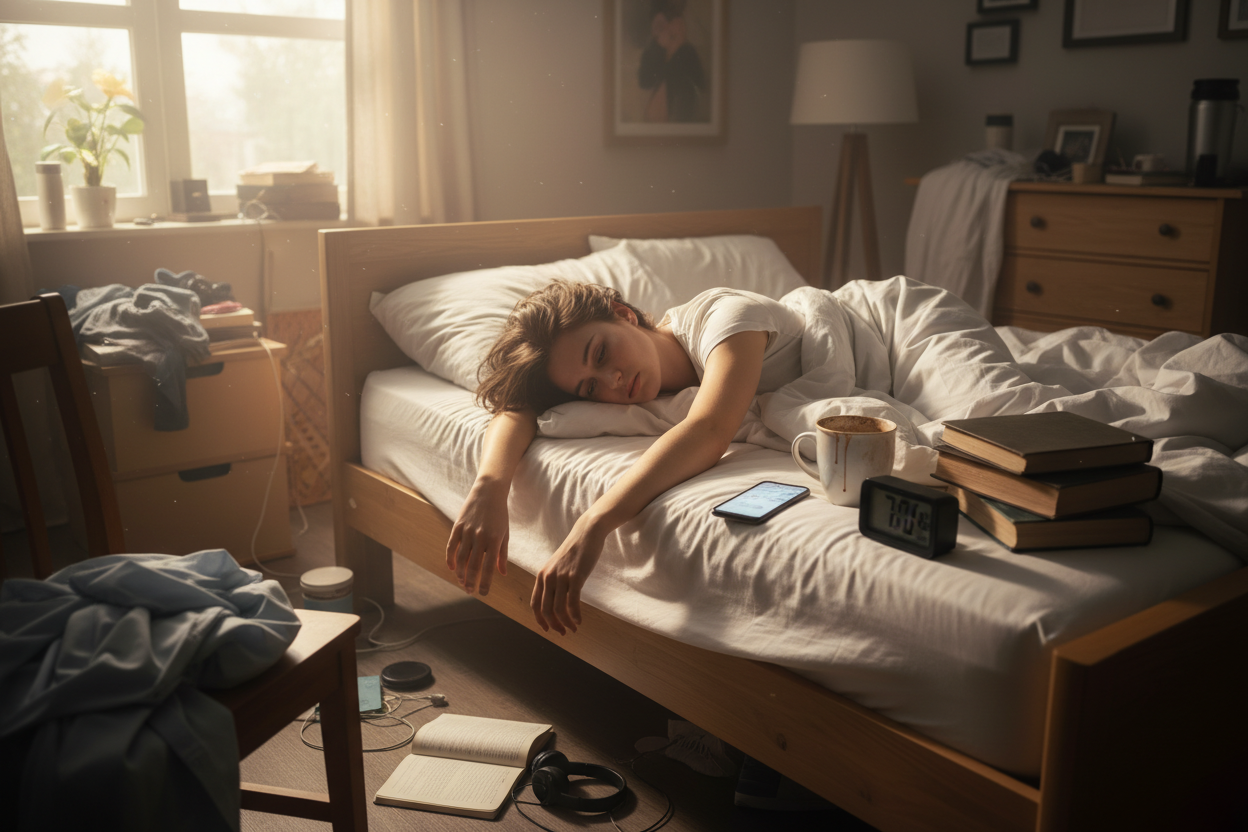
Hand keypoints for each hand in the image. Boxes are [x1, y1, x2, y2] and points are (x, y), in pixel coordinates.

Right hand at [446, 479, 509, 594]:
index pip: (489, 568)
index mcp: (494, 540)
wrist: (488, 492)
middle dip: (471, 582)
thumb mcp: (505, 534)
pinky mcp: (457, 526)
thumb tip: (502, 573)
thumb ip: (502, 554)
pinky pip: (451, 546)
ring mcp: (467, 532)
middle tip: (470, 592)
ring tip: (462, 583)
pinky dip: (451, 559)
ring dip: (460, 573)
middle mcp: (480, 537)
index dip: (485, 583)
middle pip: (472, 566)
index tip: (483, 593)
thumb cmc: (500, 514)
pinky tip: (453, 568)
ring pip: (461, 558)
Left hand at [531, 515, 607, 635]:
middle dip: (554, 625)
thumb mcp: (558, 566)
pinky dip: (575, 615)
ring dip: (566, 623)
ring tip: (574, 628)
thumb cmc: (575, 550)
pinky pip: (572, 602)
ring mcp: (561, 577)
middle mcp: (548, 577)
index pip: (535, 604)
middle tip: (564, 632)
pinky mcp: (575, 576)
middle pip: (545, 610)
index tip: (549, 629)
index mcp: (542, 575)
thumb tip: (556, 600)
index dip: (540, 620)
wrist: (586, 533)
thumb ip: (554, 581)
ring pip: (558, 609)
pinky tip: (579, 620)